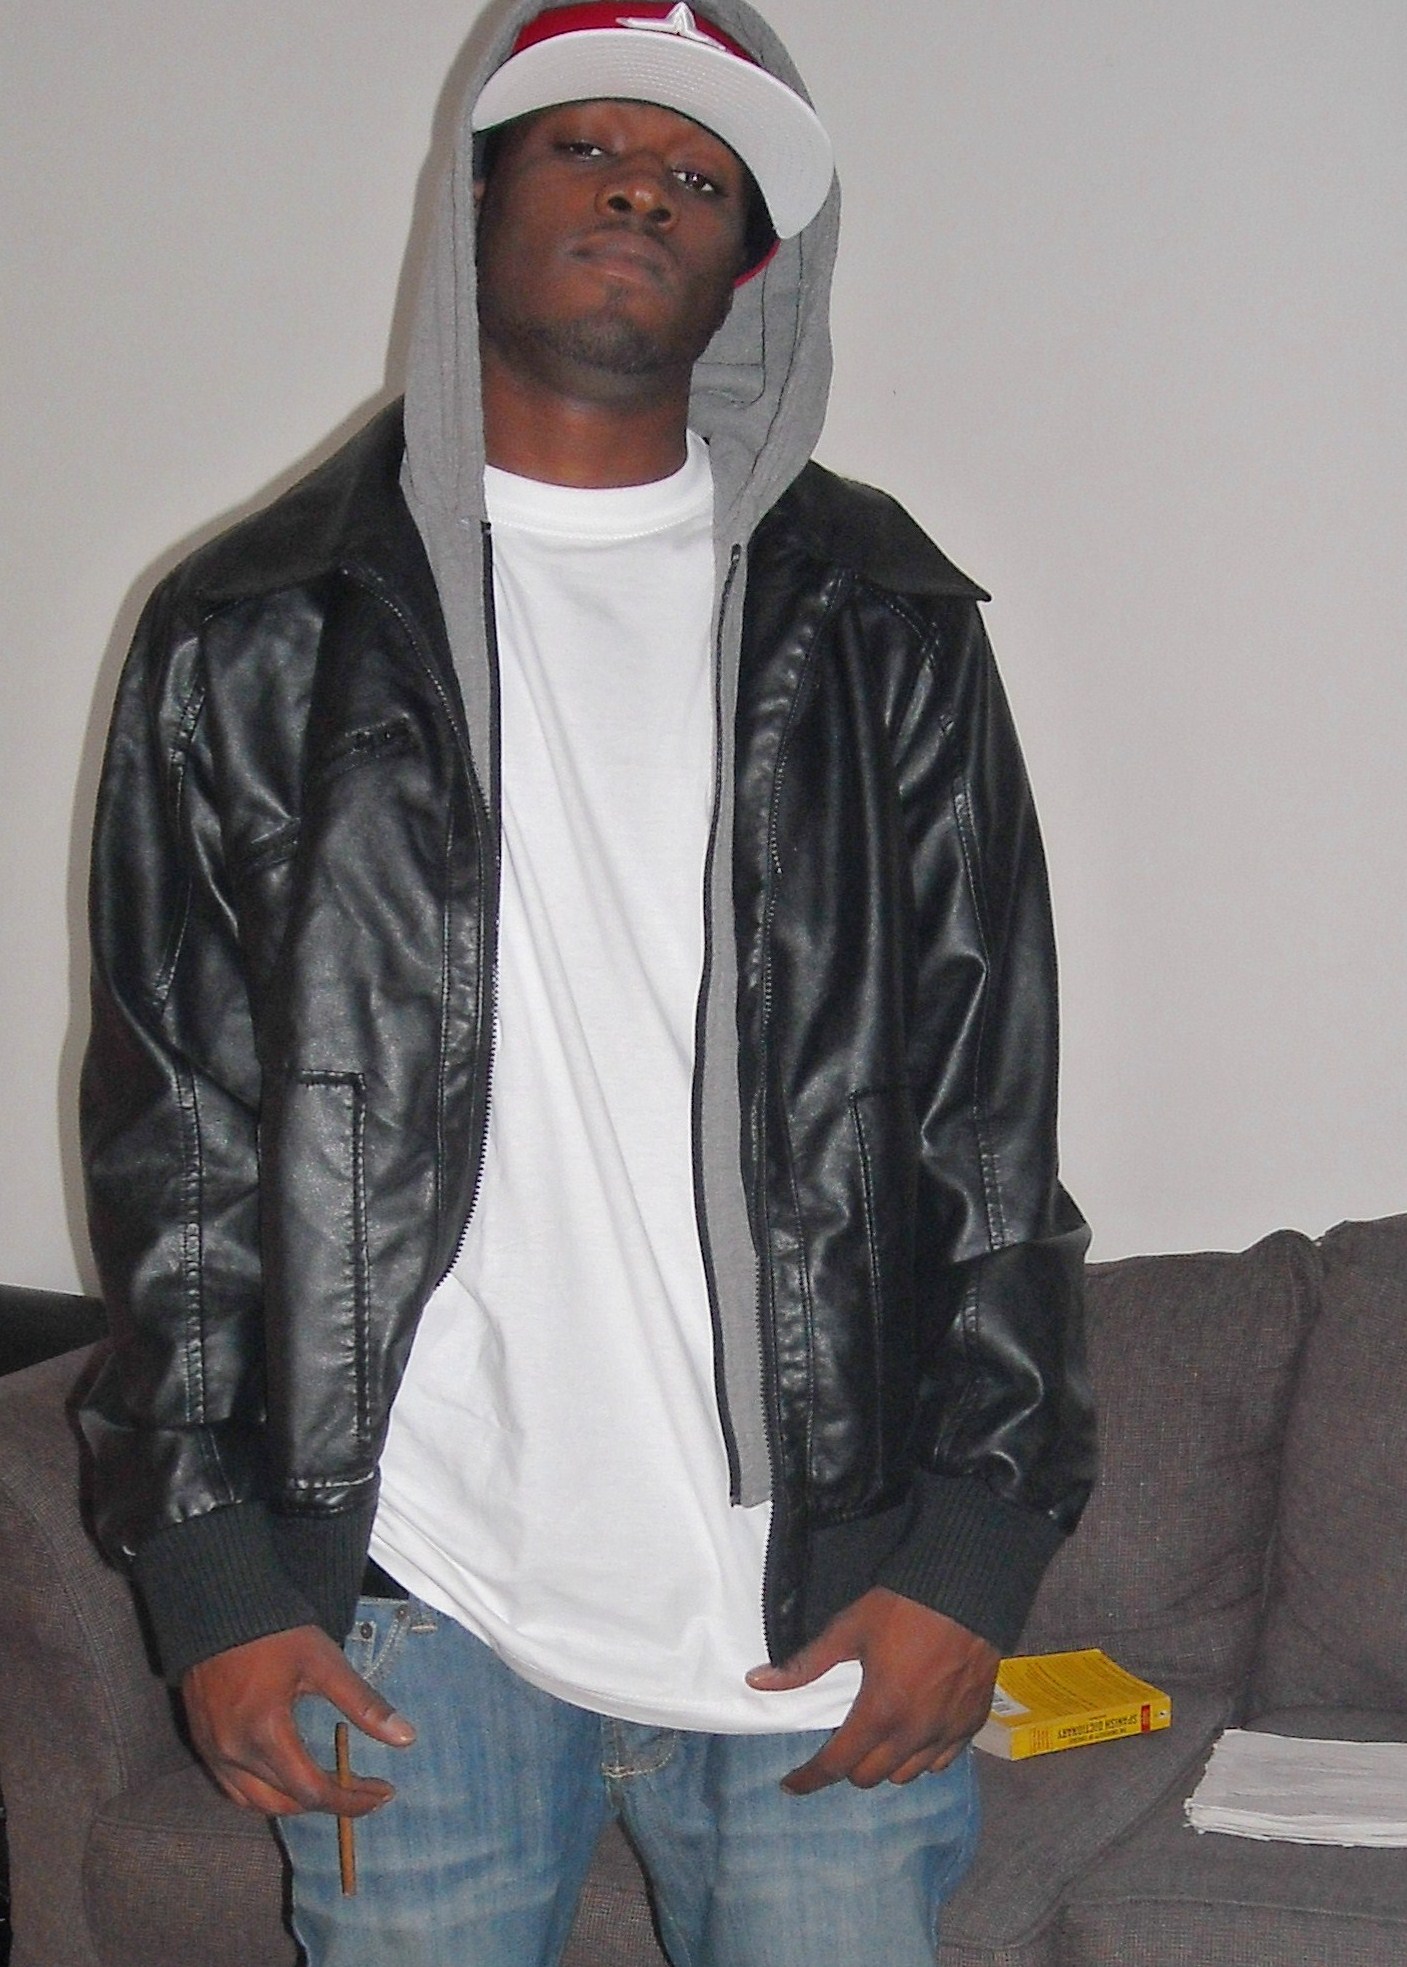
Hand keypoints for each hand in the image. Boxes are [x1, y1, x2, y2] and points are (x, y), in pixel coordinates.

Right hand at [181, 1623, 415, 1817]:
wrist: (221, 1609)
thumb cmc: (277, 1633)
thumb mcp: (325, 1664)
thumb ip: (364, 1705)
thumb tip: (405, 1738)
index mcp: (266, 1734)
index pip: (313, 1791)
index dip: (352, 1800)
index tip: (383, 1793)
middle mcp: (234, 1753)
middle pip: (286, 1803)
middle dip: (330, 1803)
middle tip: (365, 1791)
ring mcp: (213, 1752)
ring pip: (256, 1802)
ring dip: (295, 1803)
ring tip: (332, 1788)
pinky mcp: (203, 1744)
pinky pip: (233, 1787)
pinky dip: (264, 1794)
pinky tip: (287, 1778)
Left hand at [746, 1587, 998, 1794]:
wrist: (965, 1591)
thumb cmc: (901, 1609)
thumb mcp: (847, 1630)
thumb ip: (804, 1664)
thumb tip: (757, 1682)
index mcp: (880, 1713)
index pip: (836, 1765)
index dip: (808, 1778)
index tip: (791, 1784)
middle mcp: (914, 1734)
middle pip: (870, 1777)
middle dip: (846, 1766)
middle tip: (839, 1743)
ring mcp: (947, 1734)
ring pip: (906, 1775)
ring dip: (884, 1764)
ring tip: (876, 1739)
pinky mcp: (971, 1725)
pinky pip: (941, 1761)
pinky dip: (922, 1757)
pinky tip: (914, 1734)